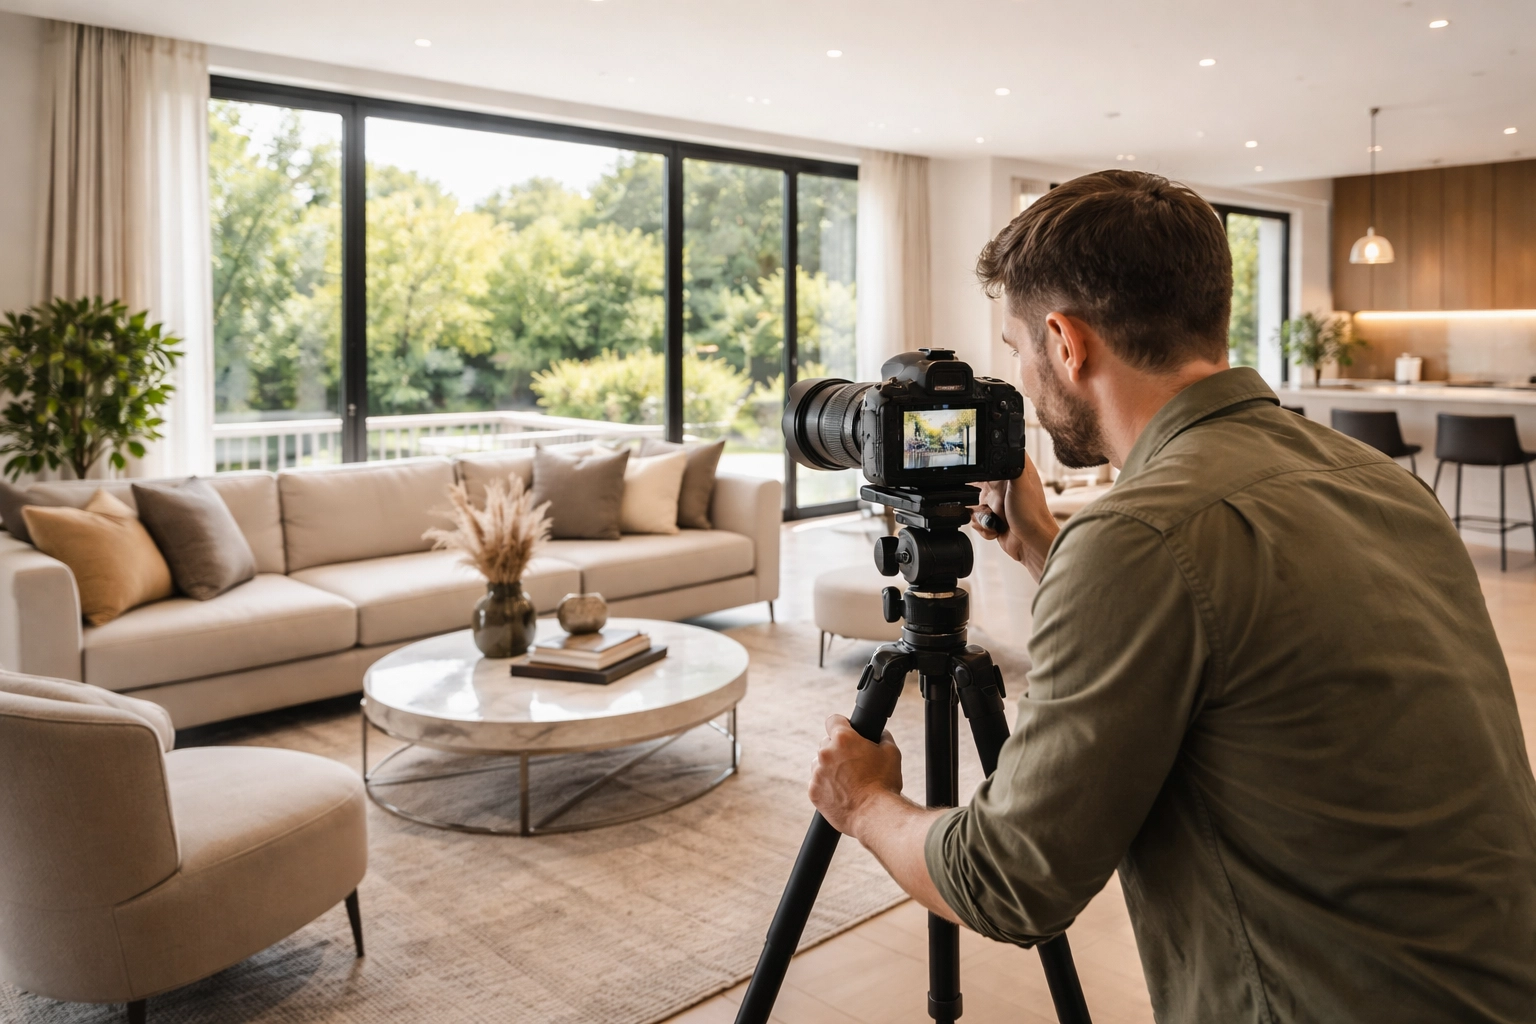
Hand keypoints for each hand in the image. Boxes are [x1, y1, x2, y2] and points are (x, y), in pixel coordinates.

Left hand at [809, 715, 903, 837]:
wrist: (874, 815)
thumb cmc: (884, 784)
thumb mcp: (891, 753)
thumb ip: (883, 737)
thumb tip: (880, 733)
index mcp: (843, 739)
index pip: (833, 720)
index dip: (842, 725)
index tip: (846, 731)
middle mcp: (825, 753)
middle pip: (826, 743)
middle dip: (838, 750)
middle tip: (852, 763)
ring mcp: (817, 773)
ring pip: (820, 764)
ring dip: (830, 768)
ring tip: (848, 781)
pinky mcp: (813, 792)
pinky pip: (817, 783)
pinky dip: (826, 786)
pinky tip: (841, 793)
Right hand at [971, 456, 1059, 580]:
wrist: (1031, 545)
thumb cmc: (1033, 515)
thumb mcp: (1020, 483)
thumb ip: (1010, 463)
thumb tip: (1002, 443)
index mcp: (1013, 471)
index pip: (989, 457)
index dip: (978, 459)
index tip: (969, 465)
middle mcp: (1004, 485)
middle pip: (974, 480)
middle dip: (973, 493)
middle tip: (984, 500)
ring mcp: (997, 502)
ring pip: (971, 502)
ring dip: (979, 514)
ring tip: (993, 519)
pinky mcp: (992, 518)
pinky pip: (974, 518)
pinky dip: (981, 526)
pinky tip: (994, 528)